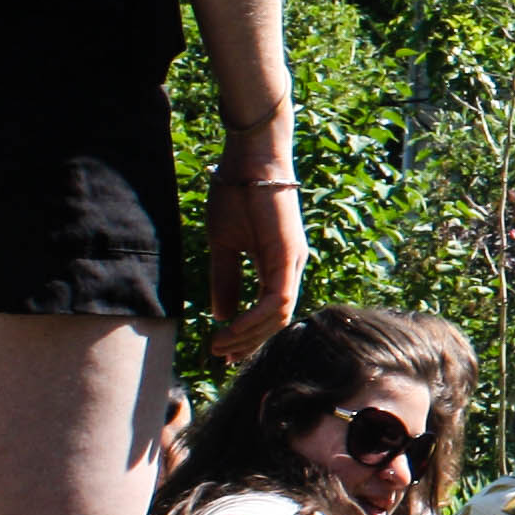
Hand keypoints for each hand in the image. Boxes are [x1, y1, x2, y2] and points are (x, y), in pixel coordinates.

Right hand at [207, 161, 305, 360]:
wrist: (248, 158)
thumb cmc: (236, 194)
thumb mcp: (225, 245)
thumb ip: (225, 281)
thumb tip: (221, 315)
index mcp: (279, 264)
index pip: (270, 312)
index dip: (248, 335)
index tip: (224, 351)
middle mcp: (292, 266)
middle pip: (277, 320)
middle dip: (248, 342)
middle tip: (221, 356)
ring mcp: (294, 261)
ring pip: (280, 316)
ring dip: (249, 335)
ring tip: (220, 344)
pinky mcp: (289, 255)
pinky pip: (278, 300)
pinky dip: (256, 318)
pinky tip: (233, 327)